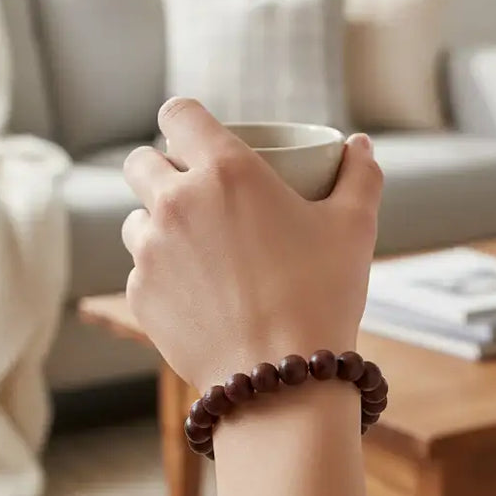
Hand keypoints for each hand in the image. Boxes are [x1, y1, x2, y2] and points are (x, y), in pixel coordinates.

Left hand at [121, 99, 382, 391]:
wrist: (282, 381)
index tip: (195, 135)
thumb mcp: (354, 228)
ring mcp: (150, 250)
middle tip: (193, 192)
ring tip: (194, 246)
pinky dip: (161, 275)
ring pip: (135, 219)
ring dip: (156, 223)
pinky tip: (196, 293)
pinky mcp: (140, 295)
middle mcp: (176, 202)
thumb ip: (360, 176)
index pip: (177, 114)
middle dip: (160, 168)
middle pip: (140, 162)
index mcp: (225, 171)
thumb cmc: (322, 297)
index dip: (183, 119)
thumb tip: (360, 146)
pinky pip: (140, 270)